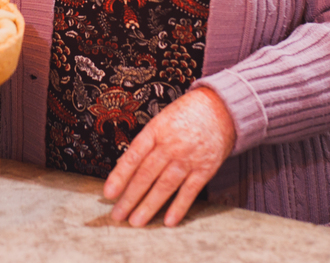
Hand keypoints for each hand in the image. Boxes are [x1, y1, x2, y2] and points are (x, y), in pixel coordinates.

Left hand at [103, 86, 236, 226]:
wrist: (221, 108)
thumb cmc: (185, 114)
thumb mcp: (161, 120)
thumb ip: (146, 143)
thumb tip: (125, 166)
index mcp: (156, 130)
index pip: (133, 156)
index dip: (120, 176)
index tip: (108, 193)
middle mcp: (171, 145)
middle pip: (146, 175)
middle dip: (130, 197)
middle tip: (117, 215)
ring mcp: (188, 158)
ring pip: (165, 186)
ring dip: (149, 206)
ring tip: (136, 222)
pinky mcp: (205, 169)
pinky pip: (190, 191)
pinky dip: (179, 207)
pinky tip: (168, 221)